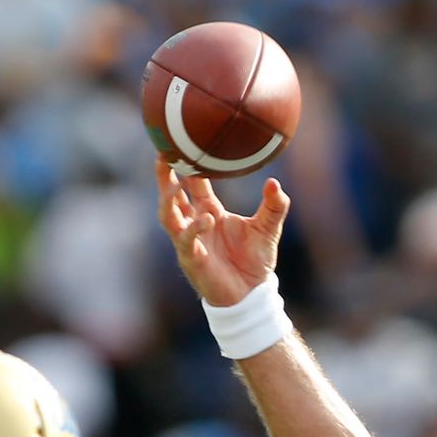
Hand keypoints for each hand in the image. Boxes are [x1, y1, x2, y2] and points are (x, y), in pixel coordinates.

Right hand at [154, 161, 289, 306]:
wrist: (252, 294)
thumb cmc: (255, 261)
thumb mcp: (268, 229)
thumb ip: (274, 207)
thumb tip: (274, 183)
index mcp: (209, 212)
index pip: (193, 184)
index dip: (186, 165)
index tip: (182, 142)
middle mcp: (195, 224)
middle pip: (170, 195)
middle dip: (163, 177)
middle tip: (161, 154)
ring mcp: (190, 242)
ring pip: (168, 216)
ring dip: (168, 199)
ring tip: (173, 183)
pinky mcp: (192, 259)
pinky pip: (186, 241)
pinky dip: (194, 229)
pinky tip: (205, 219)